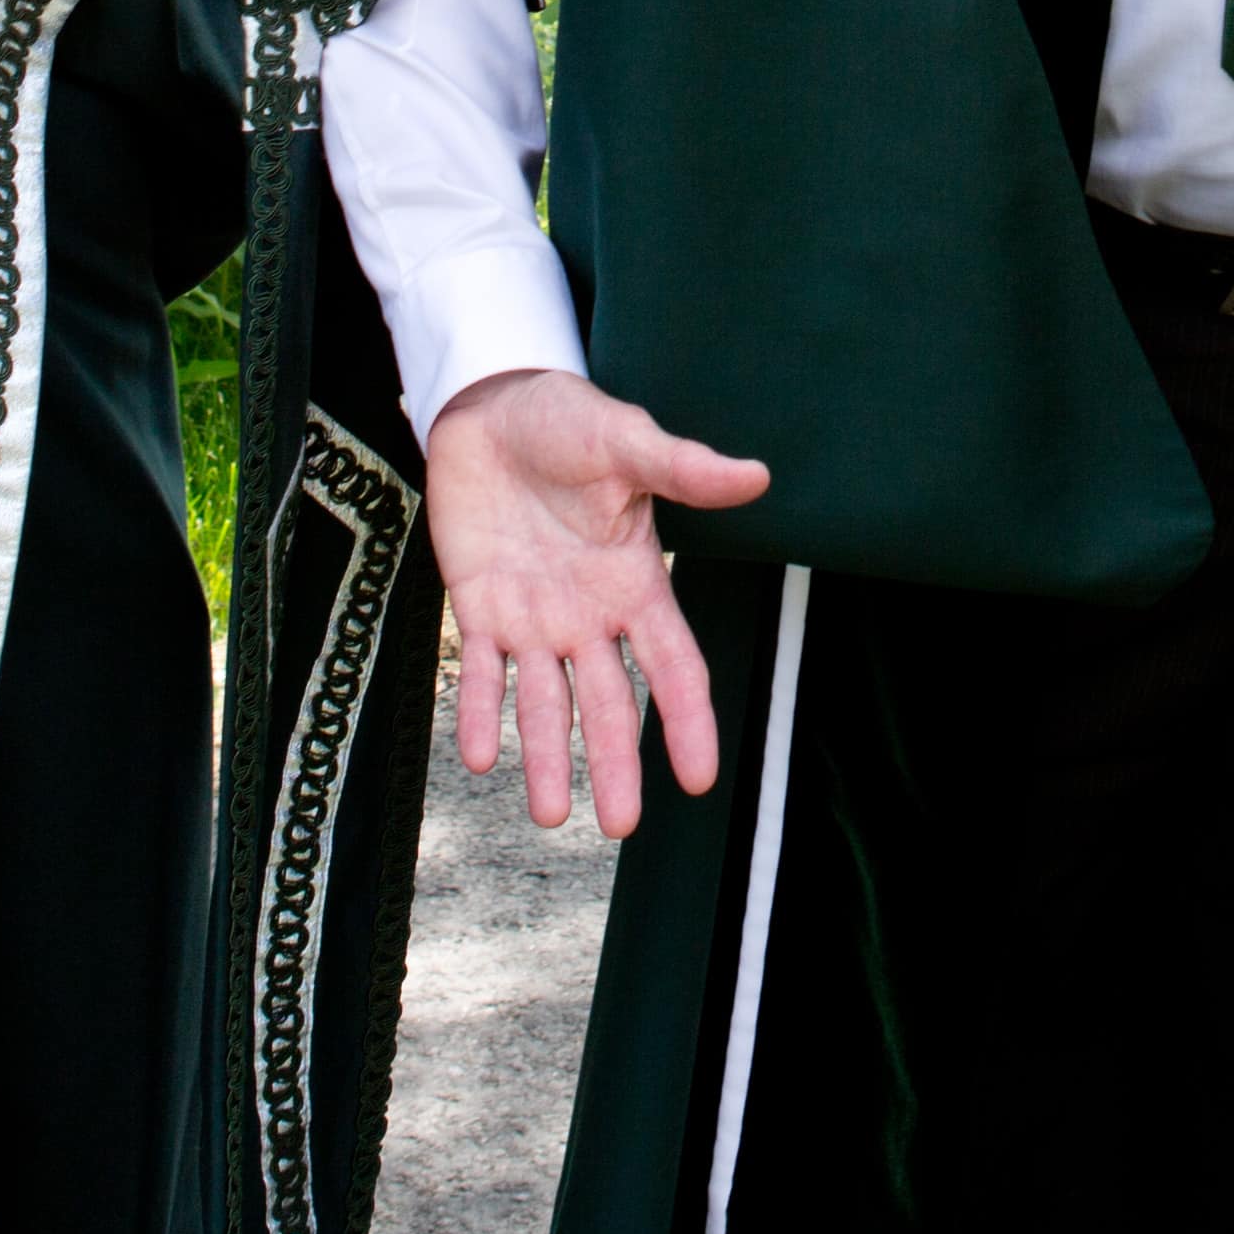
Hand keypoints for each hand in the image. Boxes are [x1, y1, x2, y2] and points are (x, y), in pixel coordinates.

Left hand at [422, 367, 769, 835]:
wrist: (490, 406)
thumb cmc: (567, 420)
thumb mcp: (627, 442)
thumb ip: (683, 469)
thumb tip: (757, 476)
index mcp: (634, 582)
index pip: (672, 665)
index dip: (687, 721)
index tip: (701, 778)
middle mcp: (588, 615)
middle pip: (608, 703)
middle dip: (615, 763)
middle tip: (620, 827)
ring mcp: (532, 618)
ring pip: (544, 704)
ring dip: (547, 759)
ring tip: (549, 815)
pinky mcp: (478, 607)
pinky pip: (479, 672)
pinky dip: (479, 713)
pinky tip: (477, 756)